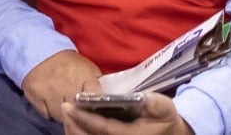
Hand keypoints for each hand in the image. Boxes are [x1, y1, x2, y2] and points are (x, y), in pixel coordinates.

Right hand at [20, 50, 103, 122]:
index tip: (94, 108)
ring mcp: (50, 92)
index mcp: (84, 76)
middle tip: (76, 107)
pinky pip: (47, 114)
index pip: (96, 98)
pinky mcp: (36, 96)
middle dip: (78, 112)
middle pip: (77, 111)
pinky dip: (49, 112)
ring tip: (63, 105)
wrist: (40, 52)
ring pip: (61, 116)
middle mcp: (67, 85)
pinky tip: (51, 103)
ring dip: (63, 114)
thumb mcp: (87, 67)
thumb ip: (96, 82)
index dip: (96, 105)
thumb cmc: (67, 63)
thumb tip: (105, 98)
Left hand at [64, 91, 193, 134]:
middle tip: (65, 108)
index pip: (104, 129)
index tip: (70, 107)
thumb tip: (143, 97)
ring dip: (74, 131)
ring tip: (67, 115)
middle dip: (74, 125)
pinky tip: (74, 125)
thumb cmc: (165, 121)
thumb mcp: (166, 109)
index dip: (85, 118)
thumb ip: (155, 103)